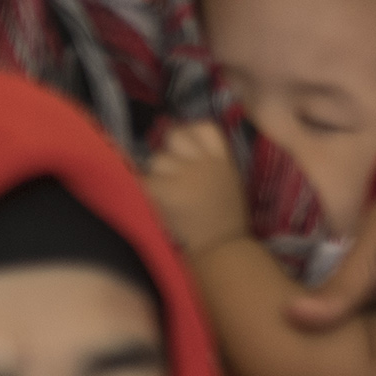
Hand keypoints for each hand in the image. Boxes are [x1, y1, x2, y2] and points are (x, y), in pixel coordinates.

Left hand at [143, 120, 251, 254]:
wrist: (223, 248)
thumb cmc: (226, 221)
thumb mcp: (231, 183)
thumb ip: (212, 163)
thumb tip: (181, 148)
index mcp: (223, 160)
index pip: (205, 127)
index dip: (190, 131)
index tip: (184, 146)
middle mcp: (204, 162)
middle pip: (174, 137)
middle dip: (169, 152)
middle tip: (170, 173)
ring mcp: (185, 175)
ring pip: (157, 160)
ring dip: (157, 175)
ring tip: (168, 196)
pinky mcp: (167, 190)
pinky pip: (144, 181)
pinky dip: (145, 191)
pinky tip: (153, 203)